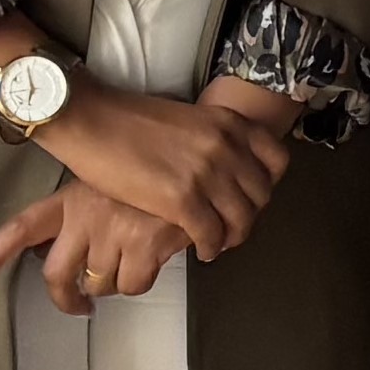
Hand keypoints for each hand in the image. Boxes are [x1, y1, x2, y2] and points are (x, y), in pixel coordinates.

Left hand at [0, 179, 192, 317]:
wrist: (196, 164)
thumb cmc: (150, 179)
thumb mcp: (107, 186)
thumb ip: (81, 217)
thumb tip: (55, 257)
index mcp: (70, 198)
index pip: (20, 228)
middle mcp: (84, 215)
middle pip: (56, 274)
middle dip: (66, 299)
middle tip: (80, 307)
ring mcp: (112, 230)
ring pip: (99, 284)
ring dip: (116, 281)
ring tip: (136, 258)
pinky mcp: (142, 244)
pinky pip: (132, 285)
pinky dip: (142, 279)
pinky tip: (155, 259)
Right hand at [41, 83, 296, 255]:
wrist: (92, 120)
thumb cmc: (128, 120)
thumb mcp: (188, 119)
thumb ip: (212, 139)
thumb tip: (221, 165)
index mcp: (229, 122)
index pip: (276, 160)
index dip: (269, 184)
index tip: (254, 196)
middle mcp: (226, 146)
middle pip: (261, 195)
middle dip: (250, 215)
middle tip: (233, 225)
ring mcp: (207, 173)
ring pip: (241, 220)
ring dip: (232, 236)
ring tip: (219, 243)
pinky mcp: (182, 200)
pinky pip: (212, 235)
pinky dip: (210, 247)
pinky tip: (201, 250)